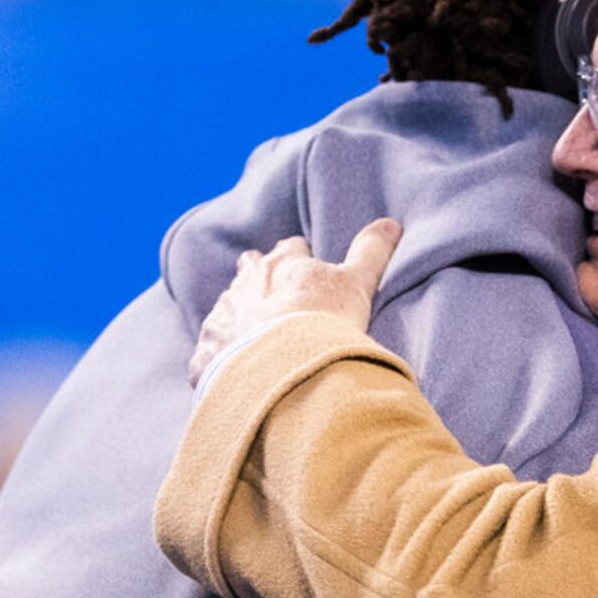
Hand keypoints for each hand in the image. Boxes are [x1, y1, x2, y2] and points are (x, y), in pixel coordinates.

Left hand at [188, 219, 402, 387]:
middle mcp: (244, 283)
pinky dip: (222, 361)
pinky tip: (238, 375)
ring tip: (262, 345)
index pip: (291, 247)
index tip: (313, 274)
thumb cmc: (323, 322)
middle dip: (262, 281)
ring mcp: (221, 318)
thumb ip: (372, 251)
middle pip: (251, 270)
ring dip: (242, 321)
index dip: (302, 259)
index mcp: (280, 261)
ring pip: (228, 310)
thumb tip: (391, 223)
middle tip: (283, 304)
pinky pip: (210, 353)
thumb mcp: (357, 283)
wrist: (285, 371)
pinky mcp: (206, 355)